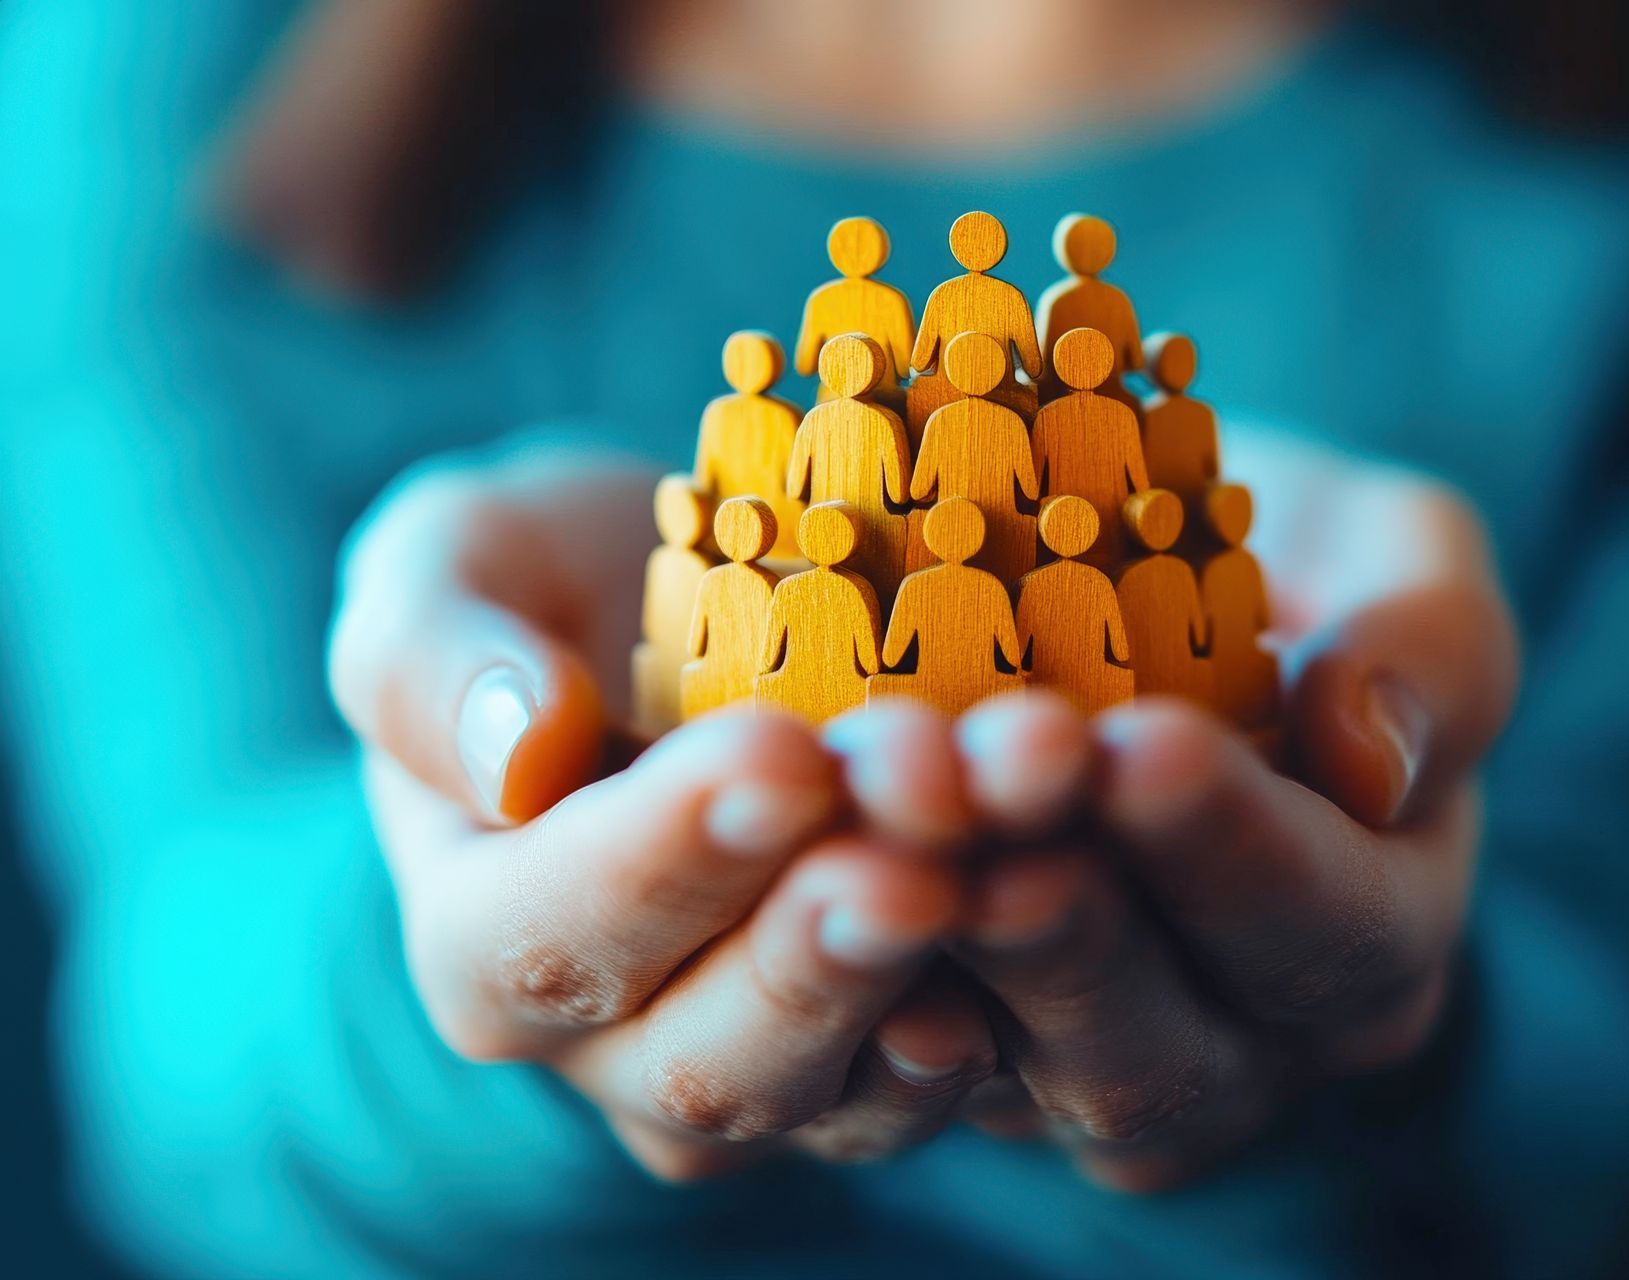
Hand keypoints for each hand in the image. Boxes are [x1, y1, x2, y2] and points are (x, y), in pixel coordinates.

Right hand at [328, 445, 997, 1178]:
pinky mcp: (897, 1053)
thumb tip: (515, 756)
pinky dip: (1031, 986)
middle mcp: (621, 1051)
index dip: (664, 858)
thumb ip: (428, 656)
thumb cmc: (545, 591)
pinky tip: (1088, 888)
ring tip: (1039, 844)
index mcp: (488, 945)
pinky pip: (967, 1068)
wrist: (680, 629)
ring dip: (958, 964)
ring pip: (858, 1086)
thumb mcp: (446, 566)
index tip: (780, 755)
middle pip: (714, 1055)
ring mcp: (774, 1069)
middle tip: (934, 810)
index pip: (553, 936)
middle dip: (832, 932)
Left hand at [843, 442, 1516, 1190]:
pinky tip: (796, 867)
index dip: (1234, 849)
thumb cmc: (1287, 575)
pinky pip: (898, 1055)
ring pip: (1009, 1071)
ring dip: (933, 946)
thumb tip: (1376, 759)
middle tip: (968, 790)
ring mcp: (1084, 1078)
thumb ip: (1435, 643)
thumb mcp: (1399, 559)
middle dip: (1058, 919)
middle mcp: (1240, 1048)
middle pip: (1152, 1042)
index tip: (1140, 746)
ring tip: (873, 813)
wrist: (1140, 606)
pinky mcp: (959, 1070)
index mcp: (1375, 939)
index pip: (1325, 928)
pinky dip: (851, 967)